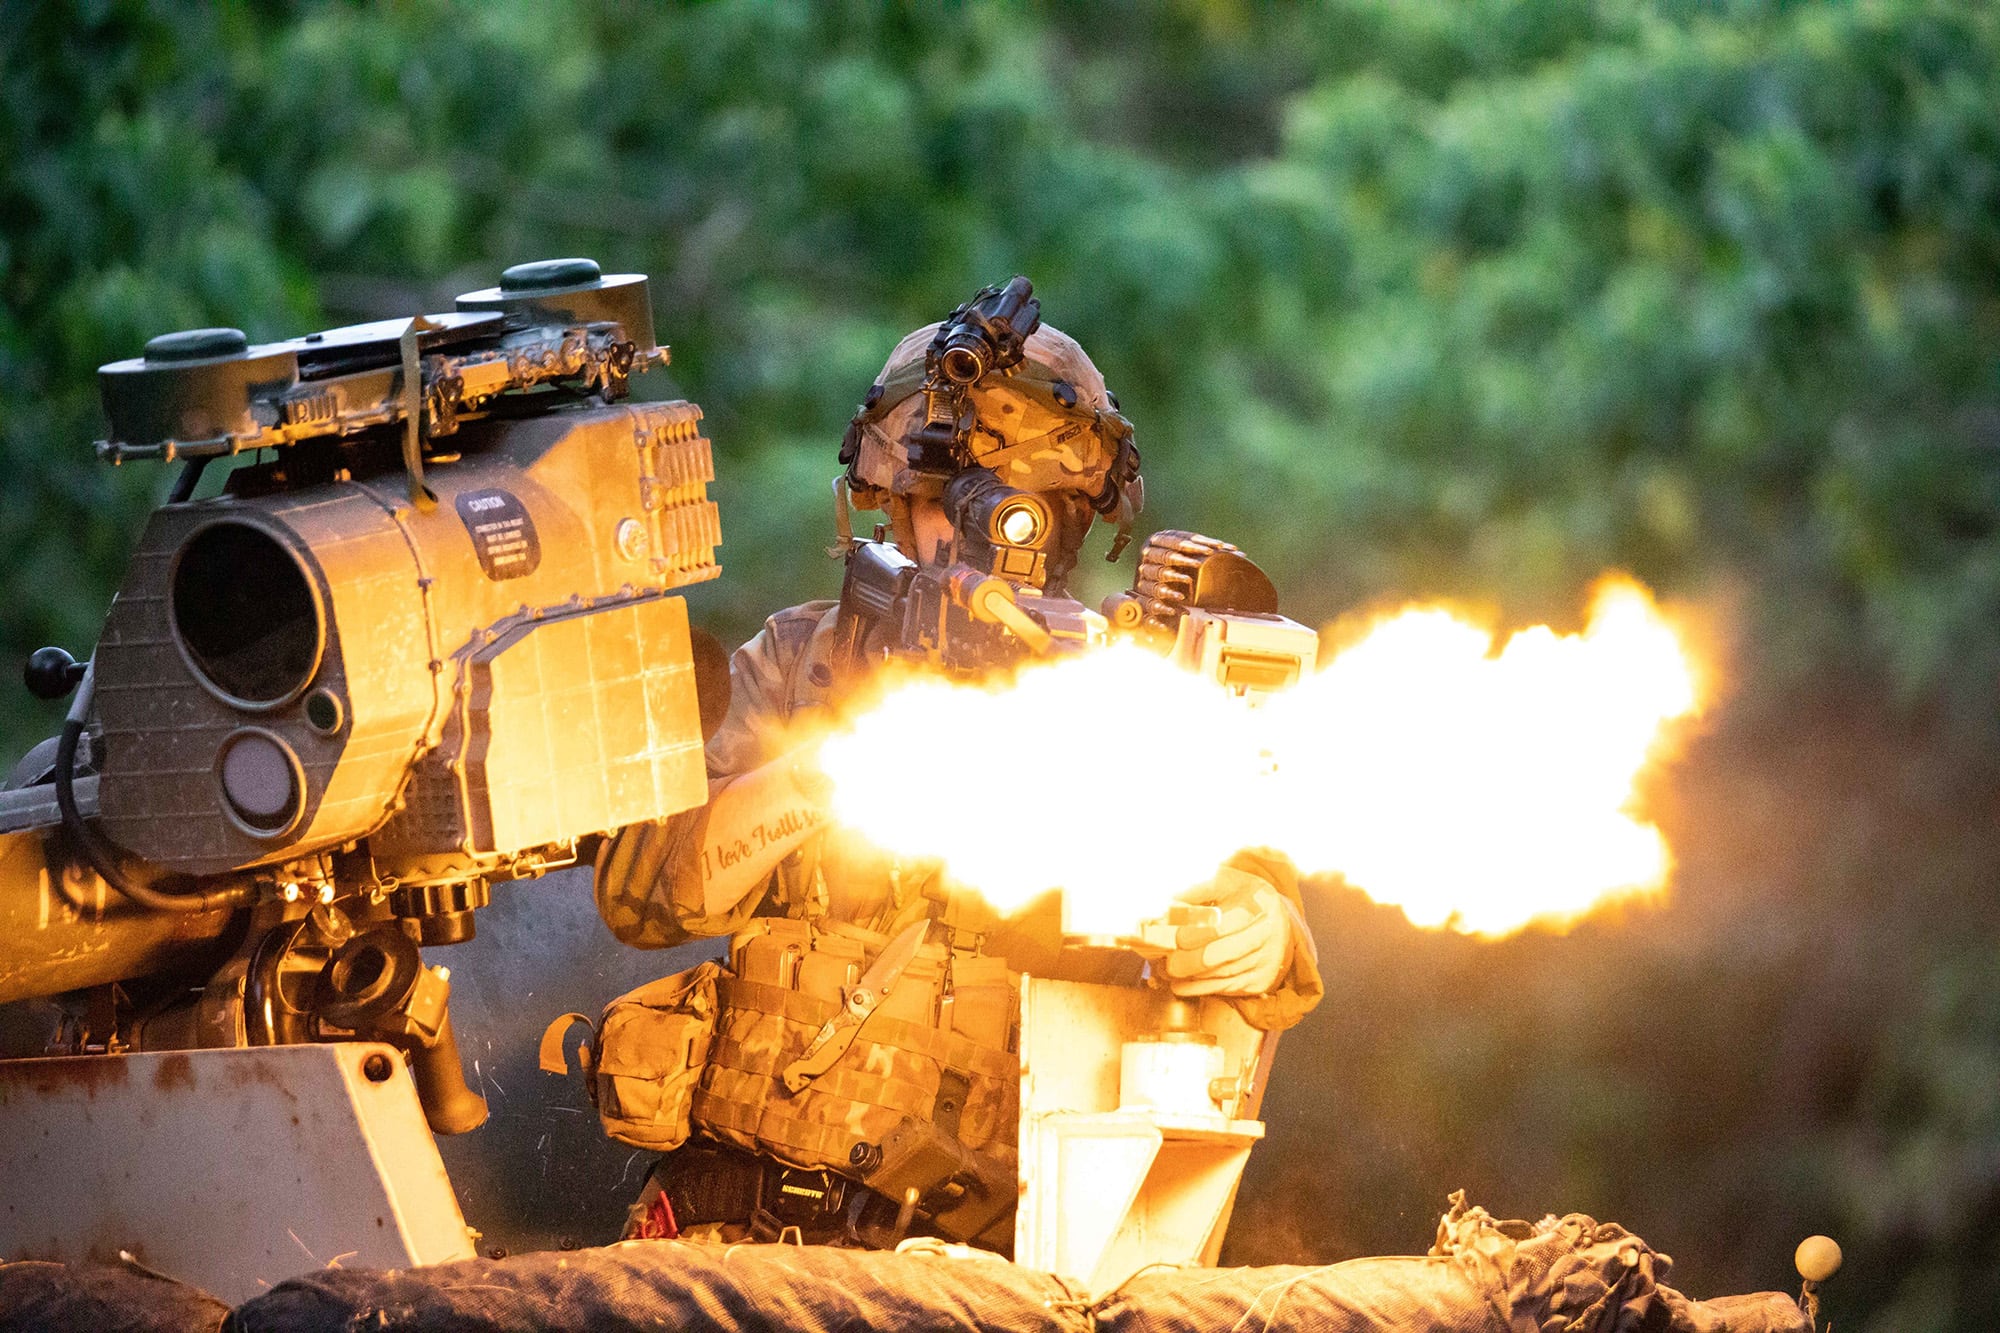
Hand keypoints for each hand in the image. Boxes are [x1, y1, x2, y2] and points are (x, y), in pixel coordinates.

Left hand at [1163, 865, 1297, 997]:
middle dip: (1190, 961)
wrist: (1277, 921)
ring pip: (1222, 974)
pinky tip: (1181, 984)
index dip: (1195, 935)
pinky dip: (1200, 988)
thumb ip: (1197, 889)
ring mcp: (1266, 959)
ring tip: (1169, 971)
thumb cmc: (1243, 898)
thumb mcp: (1225, 882)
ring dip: (1192, 976)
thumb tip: (1165, 902)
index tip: (1176, 939)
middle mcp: (1267, 932)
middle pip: (1222, 954)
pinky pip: (1227, 988)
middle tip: (1168, 962)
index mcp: (1259, 903)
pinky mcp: (1261, 979)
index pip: (1222, 926)